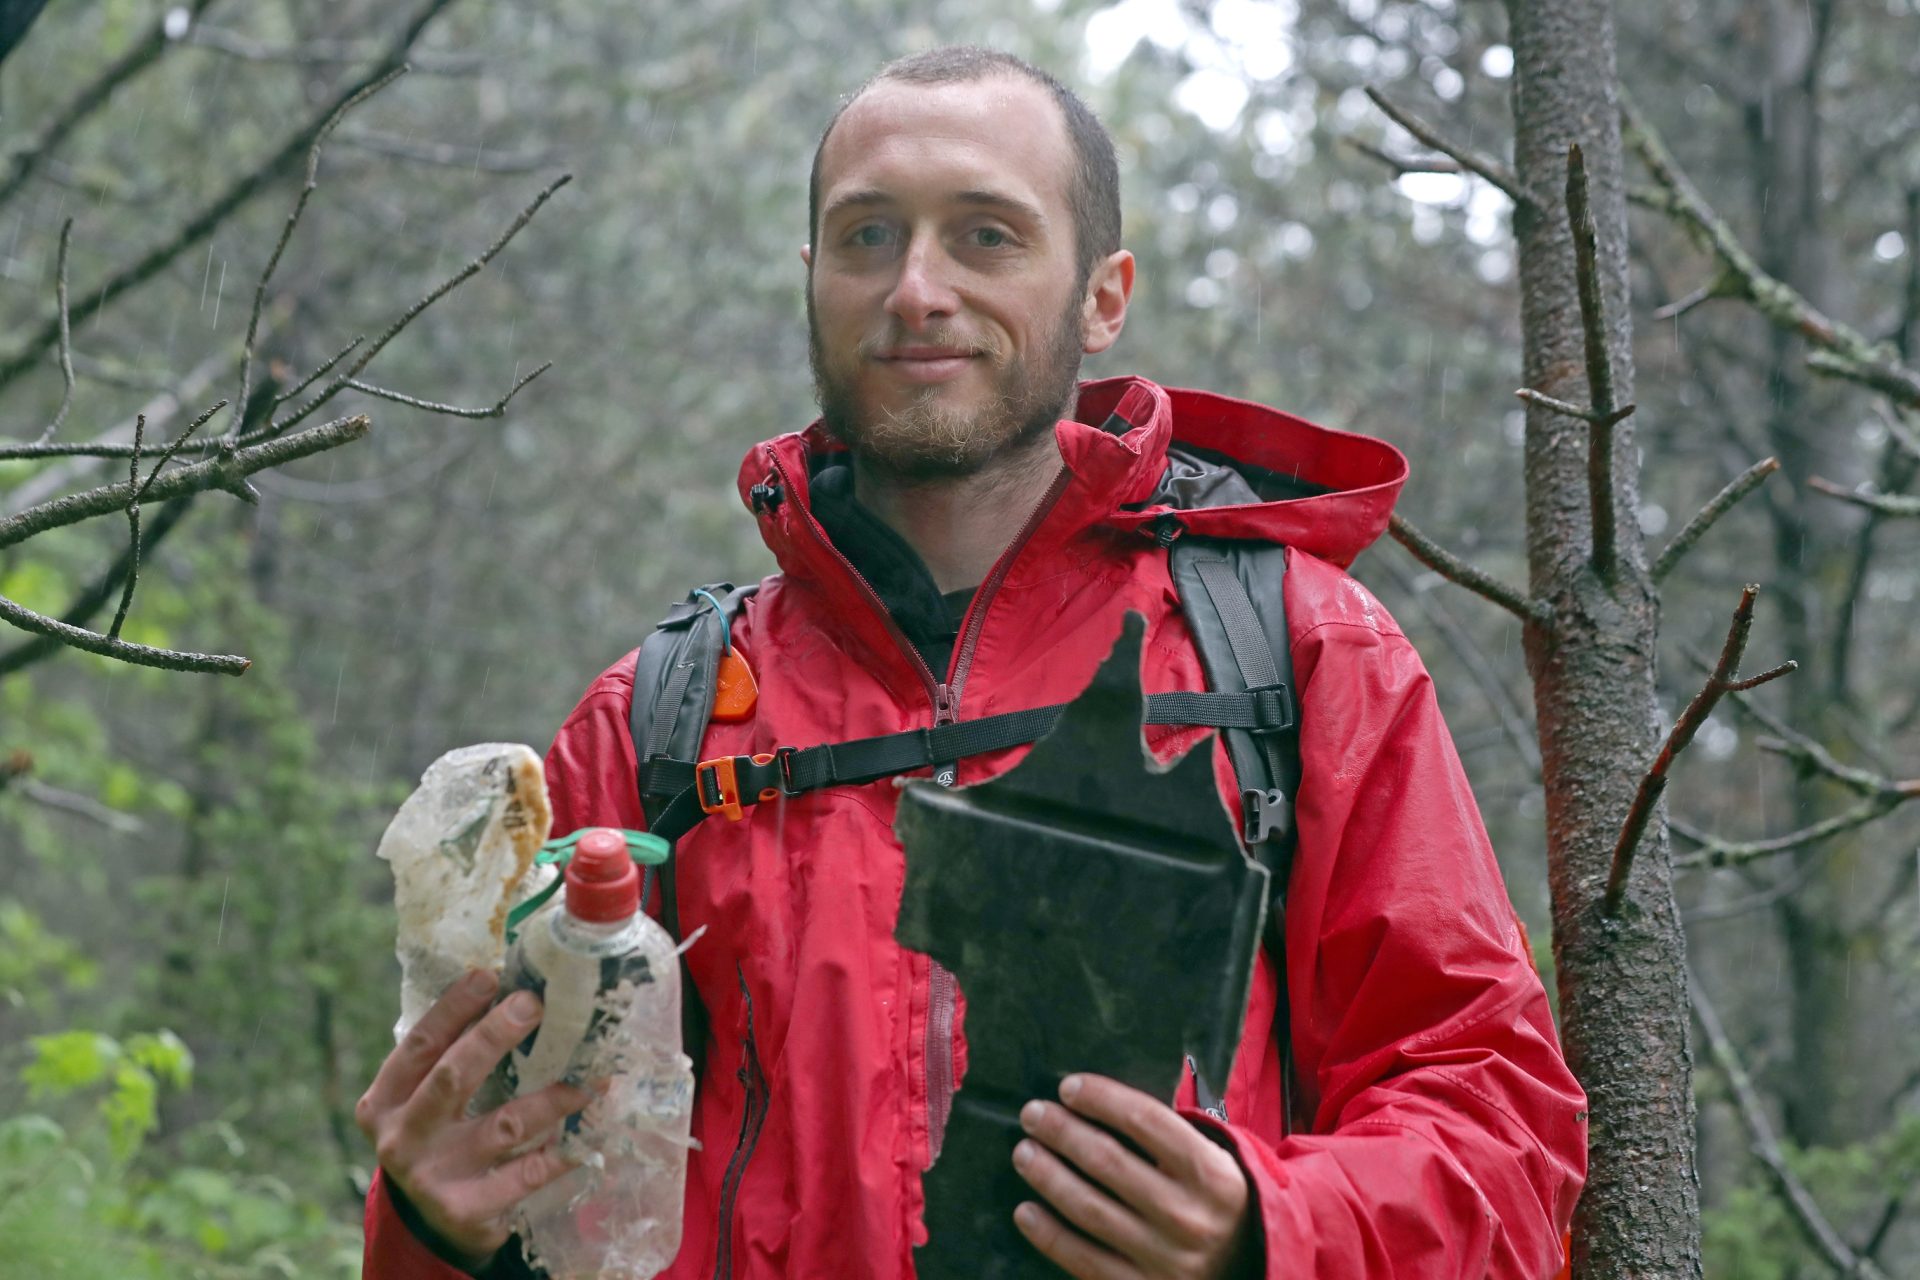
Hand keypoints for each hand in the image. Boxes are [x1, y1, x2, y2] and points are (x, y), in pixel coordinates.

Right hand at [355, 969, 589, 1268]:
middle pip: (452, 1077)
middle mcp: (401, 1138)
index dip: (453, 1007)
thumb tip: (506, 990)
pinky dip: (561, 1153)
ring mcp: (431, 1176)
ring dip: (551, 1099)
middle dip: (494, 1037)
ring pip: (502, 1125)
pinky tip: (586, 1137)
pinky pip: (526, 1173)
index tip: (489, 975)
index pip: (419, 1045)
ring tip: (586, 1081)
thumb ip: (449, 1057)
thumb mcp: (424, 1101)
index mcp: (384, 1102)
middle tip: (533, 1005)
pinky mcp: (465, 1209)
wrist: (431, 1226)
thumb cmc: (438, 1140)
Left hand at [1012, 1073, 1256, 1279]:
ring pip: (1089, 1209)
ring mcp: (1166, 1259)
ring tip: (1024, 1152)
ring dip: (1048, 1175)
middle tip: (1032, 1114)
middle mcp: (1190, 1216)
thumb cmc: (1213, 1201)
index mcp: (1213, 1174)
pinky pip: (1083, 1259)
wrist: (1247, 1268)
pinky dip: (1049, 1234)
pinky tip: (1025, 1211)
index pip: (1147, 1121)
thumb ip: (1168, 1132)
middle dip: (1062, 1132)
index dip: (1102, 1098)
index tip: (1068, 1087)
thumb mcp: (1213, 1160)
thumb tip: (1098, 1097)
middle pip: (1109, 1161)